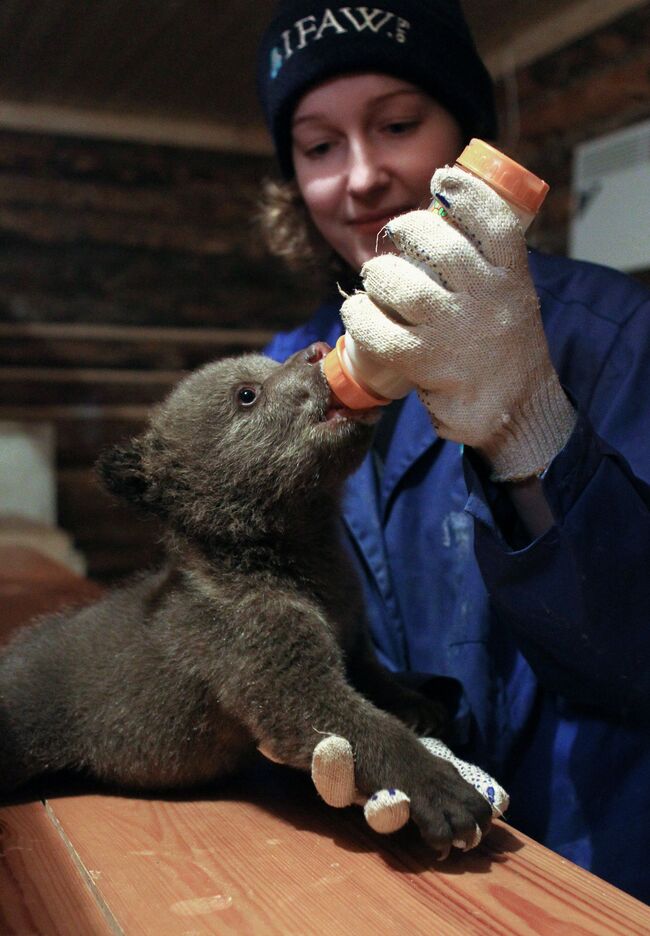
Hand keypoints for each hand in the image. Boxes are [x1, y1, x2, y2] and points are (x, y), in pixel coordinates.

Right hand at [311, 735, 508, 858]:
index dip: (479, 820)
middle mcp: (446, 781)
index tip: (467, 832)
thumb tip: (429, 796)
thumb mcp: (416, 761)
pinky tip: (433, 848)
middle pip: (480, 811)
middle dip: (477, 832)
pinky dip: (440, 843)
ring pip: (466, 823)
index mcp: (446, 772)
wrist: (369, 734)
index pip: (478, 799)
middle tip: (462, 843)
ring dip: (462, 839)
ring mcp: (433, 791)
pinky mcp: (416, 800)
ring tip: (449, 847)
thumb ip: (427, 777)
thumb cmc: (385, 749)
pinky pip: (439, 830)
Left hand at [340, 166, 575, 480]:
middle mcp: (485, 300)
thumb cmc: (506, 348)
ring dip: (379, 274)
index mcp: (511, 279)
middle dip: (407, 230)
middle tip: (394, 238)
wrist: (518, 410)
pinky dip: (358, 315)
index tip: (441, 177)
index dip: (465, 193)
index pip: (494, 223)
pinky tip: (356, 312)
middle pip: (438, 245)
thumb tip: (447, 217)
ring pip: (403, 284)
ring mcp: (454, 331)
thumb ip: (488, 266)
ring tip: (375, 279)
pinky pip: (378, 329)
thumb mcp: (514, 299)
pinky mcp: (424, 362)